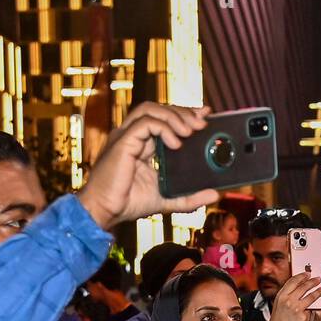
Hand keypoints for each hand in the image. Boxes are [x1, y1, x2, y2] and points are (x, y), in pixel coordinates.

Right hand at [76, 103, 218, 228]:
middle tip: (203, 122)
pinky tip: (176, 143)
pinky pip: (145, 123)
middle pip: (159, 109)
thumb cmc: (129, 203)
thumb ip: (191, 197)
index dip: (184, 113)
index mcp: (142, 144)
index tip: (205, 115)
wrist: (105, 211)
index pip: (164, 119)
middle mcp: (133, 135)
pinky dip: (164, 128)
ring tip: (191, 130)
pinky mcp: (122, 141)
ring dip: (174, 116)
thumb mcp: (168, 199)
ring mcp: (126, 136)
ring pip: (150, 110)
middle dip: (183, 112)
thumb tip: (215, 194)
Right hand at [266, 270, 320, 320]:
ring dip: (319, 291)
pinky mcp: (303, 316)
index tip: (308, 273)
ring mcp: (296, 308)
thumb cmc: (279, 319)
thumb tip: (299, 285)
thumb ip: (288, 294)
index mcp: (281, 295)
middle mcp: (288, 300)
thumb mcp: (279, 303)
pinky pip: (311, 308)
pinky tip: (320, 304)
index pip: (293, 281)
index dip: (301, 276)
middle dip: (313, 281)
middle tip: (319, 279)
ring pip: (311, 296)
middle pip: (303, 286)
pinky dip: (315, 306)